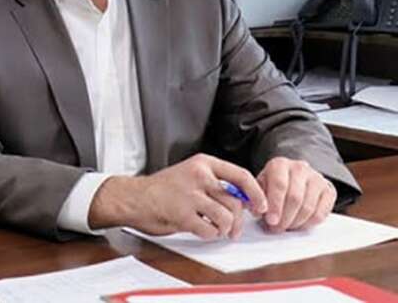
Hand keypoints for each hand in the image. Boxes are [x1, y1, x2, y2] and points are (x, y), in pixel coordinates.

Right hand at [89, 154, 266, 239]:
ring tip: (217, 230)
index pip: (241, 175)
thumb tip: (245, 200)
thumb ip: (216, 183)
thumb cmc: (164, 189)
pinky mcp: (182, 214)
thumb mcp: (192, 174)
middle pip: (236, 201)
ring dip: (225, 229)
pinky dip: (210, 235)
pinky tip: (202, 230)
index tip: (261, 206)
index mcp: (203, 163)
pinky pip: (210, 230)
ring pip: (226, 217)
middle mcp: (199, 176)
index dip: (256, 193)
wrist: (135, 197)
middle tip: (234, 229)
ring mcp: (190, 195)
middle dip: (239, 220)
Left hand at [256, 157, 336, 232]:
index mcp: (280, 164)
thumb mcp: (260, 186)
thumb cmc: (273, 185)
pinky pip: (321, 213)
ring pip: (308, 207)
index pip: (279, 185)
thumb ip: (256, 197)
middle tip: (276, 228)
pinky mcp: (329, 190)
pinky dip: (309, 224)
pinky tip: (299, 224)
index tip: (271, 221)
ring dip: (296, 223)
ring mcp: (316, 178)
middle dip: (284, 218)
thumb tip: (256, 211)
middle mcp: (299, 168)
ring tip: (286, 227)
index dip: (275, 206)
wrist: (292, 177)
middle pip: (295, 198)